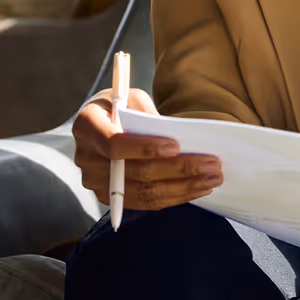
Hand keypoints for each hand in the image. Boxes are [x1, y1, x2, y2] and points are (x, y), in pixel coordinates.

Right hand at [72, 88, 222, 210]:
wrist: (101, 122)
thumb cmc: (119, 105)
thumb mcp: (131, 98)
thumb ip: (147, 115)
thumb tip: (177, 137)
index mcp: (86, 126)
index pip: (114, 144)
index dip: (145, 148)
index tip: (176, 146)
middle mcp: (86, 158)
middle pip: (135, 172)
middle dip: (178, 170)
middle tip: (211, 165)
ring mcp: (96, 183)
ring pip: (144, 192)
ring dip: (183, 187)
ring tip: (212, 179)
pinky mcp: (111, 198)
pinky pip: (146, 202)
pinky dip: (174, 196)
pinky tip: (198, 188)